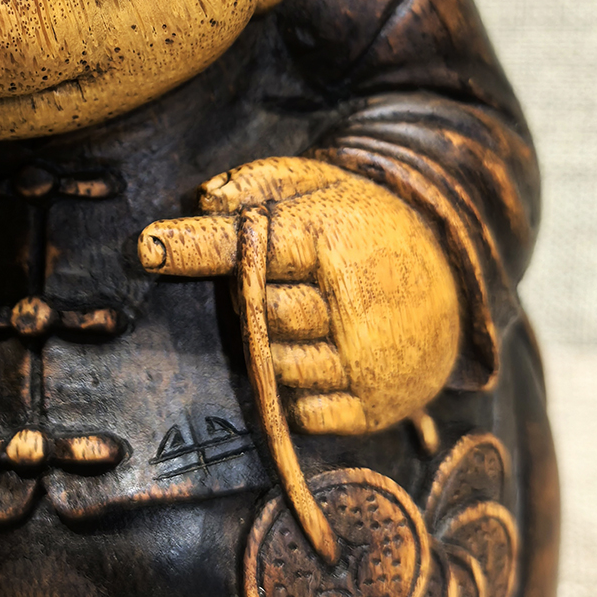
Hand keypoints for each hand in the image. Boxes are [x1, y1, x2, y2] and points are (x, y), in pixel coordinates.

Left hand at [138, 157, 460, 433]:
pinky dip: (294, 389)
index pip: (251, 244)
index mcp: (336, 240)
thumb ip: (257, 183)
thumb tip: (203, 201)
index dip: (193, 246)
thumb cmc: (363, 227)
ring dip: (269, 345)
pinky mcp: (372, 408)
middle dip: (250, 299)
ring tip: (304, 315)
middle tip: (277, 281)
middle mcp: (354, 305)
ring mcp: (366, 363)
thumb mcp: (317, 184)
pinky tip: (318, 354)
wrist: (450, 281)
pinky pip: (300, 412)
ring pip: (272, 365)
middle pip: (256, 312)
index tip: (146, 248)